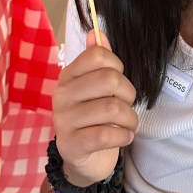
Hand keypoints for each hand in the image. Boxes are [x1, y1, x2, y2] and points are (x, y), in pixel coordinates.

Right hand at [52, 30, 137, 185]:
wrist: (84, 160)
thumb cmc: (94, 119)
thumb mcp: (98, 88)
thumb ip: (98, 60)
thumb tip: (96, 32)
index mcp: (68, 76)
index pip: (97, 55)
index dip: (118, 66)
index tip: (118, 82)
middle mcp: (62, 95)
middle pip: (109, 79)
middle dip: (129, 94)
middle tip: (127, 106)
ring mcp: (64, 120)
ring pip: (112, 108)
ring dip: (130, 119)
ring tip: (128, 125)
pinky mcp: (71, 144)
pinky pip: (106, 134)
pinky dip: (124, 136)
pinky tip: (124, 137)